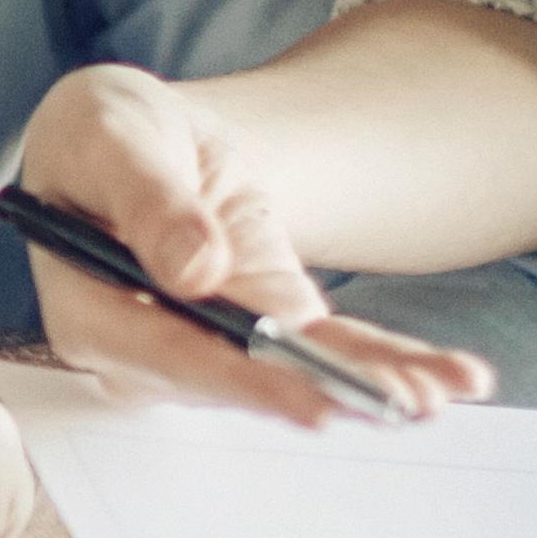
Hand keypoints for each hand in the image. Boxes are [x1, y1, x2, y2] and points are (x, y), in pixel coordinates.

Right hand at [13, 64, 487, 423]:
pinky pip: (320, 349)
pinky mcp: (258, 327)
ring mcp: (207, 349)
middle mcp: (148, 352)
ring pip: (291, 372)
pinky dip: (383, 361)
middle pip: (240, 380)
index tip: (308, 399)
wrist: (137, 141)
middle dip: (326, 391)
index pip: (169, 357)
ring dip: (368, 385)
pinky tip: (446, 376)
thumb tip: (195, 272)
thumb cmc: (105, 134)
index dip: (242, 381)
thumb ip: (147, 201)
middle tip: (400, 403)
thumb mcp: (109, 137)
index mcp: (90, 313)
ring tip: (437, 391)